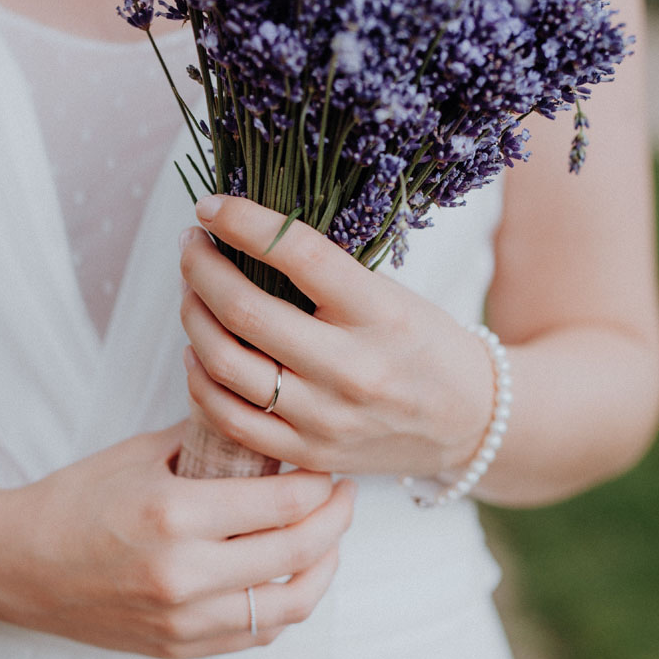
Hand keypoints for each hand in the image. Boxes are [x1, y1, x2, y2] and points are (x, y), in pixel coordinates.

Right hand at [0, 422, 355, 658]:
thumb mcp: (140, 454)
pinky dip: (285, 604)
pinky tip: (290, 575)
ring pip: (290, 604)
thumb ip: (209, 441)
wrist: (15, 566)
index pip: (283, 501)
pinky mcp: (180, 647)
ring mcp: (183, 619)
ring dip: (322, 569)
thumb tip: (267, 426)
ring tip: (327, 540)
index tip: (328, 466)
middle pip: (299, 552)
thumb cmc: (74, 500)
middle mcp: (184, 575)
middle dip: (336, 519)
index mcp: (173, 515)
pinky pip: (258, 633)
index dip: (320, 482)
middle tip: (344, 495)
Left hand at [180, 196, 493, 478]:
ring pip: (226, 365)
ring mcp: (327, 418)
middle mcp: (352, 368)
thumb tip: (245, 233)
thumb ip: (326, 273)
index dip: (243, 222)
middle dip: (201, 268)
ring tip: (191, 292)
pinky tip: (198, 352)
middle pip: (246, 311)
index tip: (210, 206)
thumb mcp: (393, 295)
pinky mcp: (309, 453)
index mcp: (380, 312)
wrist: (469, 422)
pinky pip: (230, 418)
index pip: (299, 254)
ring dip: (194, 318)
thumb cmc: (424, 345)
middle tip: (190, 246)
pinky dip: (201, 380)